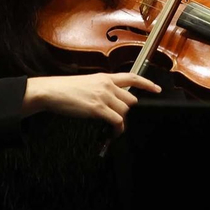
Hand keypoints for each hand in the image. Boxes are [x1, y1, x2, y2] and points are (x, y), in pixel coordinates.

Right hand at [24, 72, 161, 133]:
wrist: (52, 91)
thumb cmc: (65, 89)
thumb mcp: (88, 83)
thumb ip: (101, 88)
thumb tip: (110, 99)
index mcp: (105, 77)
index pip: (132, 77)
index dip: (147, 83)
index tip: (157, 89)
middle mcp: (107, 85)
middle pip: (130, 100)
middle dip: (127, 111)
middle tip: (118, 118)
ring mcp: (103, 96)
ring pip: (125, 111)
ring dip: (121, 121)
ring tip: (114, 128)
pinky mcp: (98, 108)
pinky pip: (117, 121)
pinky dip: (118, 129)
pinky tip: (114, 132)